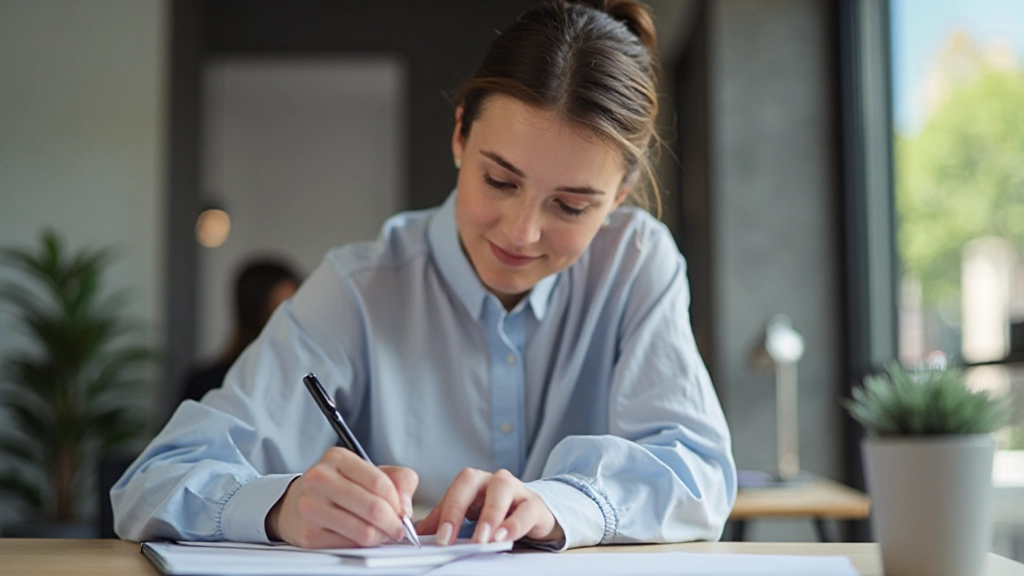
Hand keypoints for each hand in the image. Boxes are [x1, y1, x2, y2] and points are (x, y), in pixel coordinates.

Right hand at [265, 447, 417, 547]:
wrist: (297, 504)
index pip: (379, 482)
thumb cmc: (340, 487)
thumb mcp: (370, 471)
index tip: (404, 512)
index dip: (398, 502)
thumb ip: (399, 479)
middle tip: (399, 529)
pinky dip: (362, 546)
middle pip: (373, 508)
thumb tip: (405, 506)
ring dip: (380, 537)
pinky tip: (361, 537)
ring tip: (381, 533)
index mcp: (337, 458)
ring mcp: (311, 507)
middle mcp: (319, 479)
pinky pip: (349, 547)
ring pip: (363, 532)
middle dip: (393, 523)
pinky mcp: (309, 534)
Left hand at [417, 468, 563, 545]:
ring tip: (482, 539)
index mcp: (473, 482)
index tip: (438, 537)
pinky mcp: (534, 504)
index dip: (445, 512)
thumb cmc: (497, 512)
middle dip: (458, 508)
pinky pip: (526, 510)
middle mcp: (492, 480)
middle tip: (449, 538)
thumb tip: (417, 532)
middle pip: (472, 481)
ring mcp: (515, 488)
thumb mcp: (469, 515)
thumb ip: (445, 521)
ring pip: (501, 490)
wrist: (533, 514)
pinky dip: (514, 524)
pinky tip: (504, 537)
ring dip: (490, 515)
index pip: (454, 490)